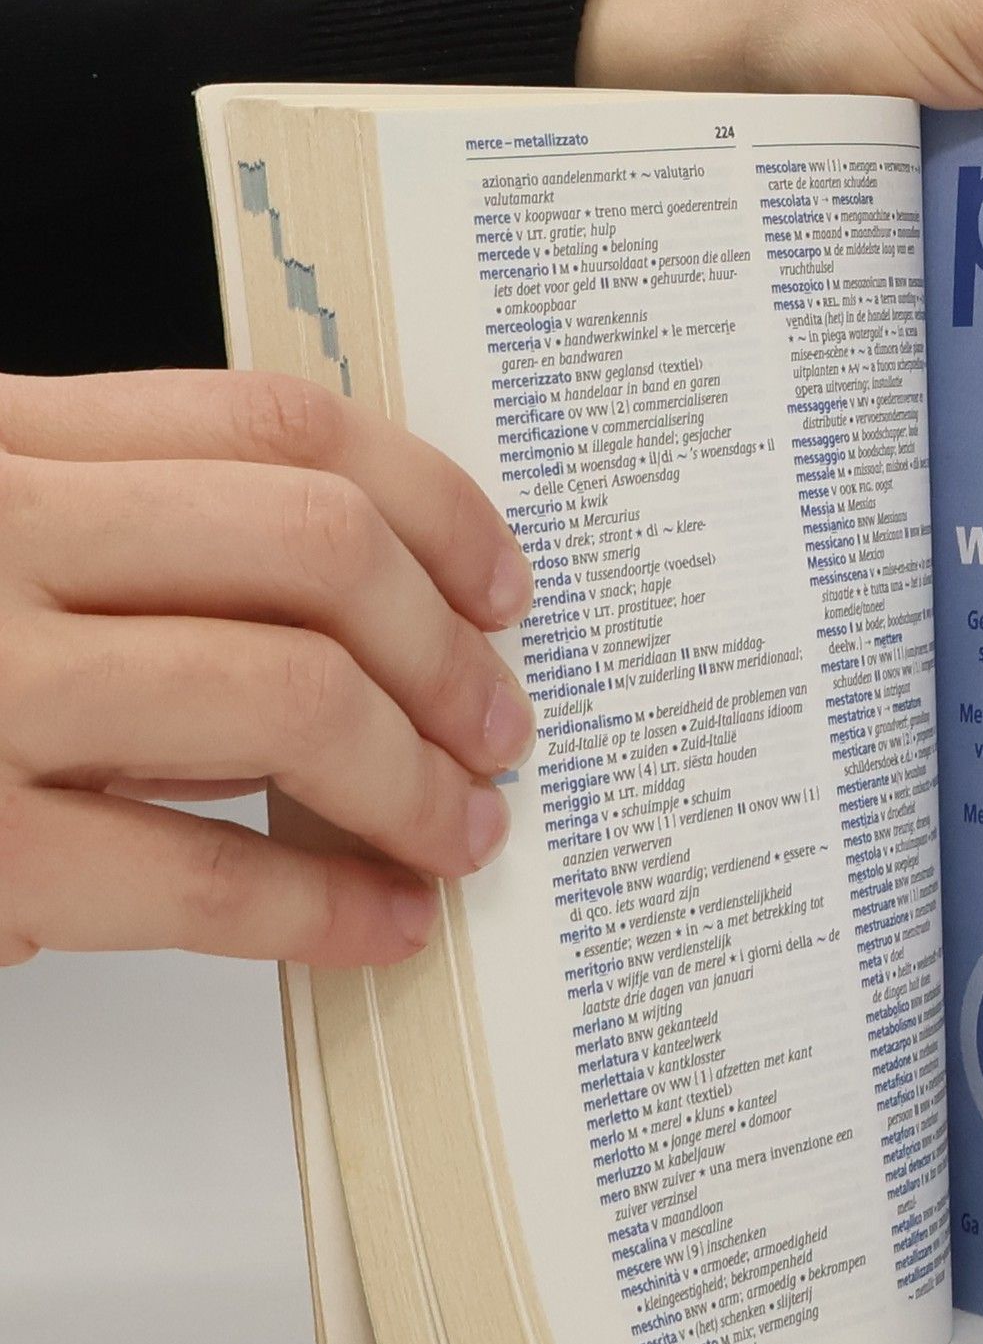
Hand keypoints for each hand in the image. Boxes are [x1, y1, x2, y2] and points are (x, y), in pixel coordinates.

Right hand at [0, 370, 536, 967]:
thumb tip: (356, 628)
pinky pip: (205, 872)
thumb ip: (120, 554)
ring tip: (460, 829)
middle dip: (446, 650)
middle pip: (313, 543)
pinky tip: (381, 921)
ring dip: (416, 777)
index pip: (271, 423)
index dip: (432, 502)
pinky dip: (327, 905)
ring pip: (290, 693)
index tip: (501, 584)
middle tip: (497, 725)